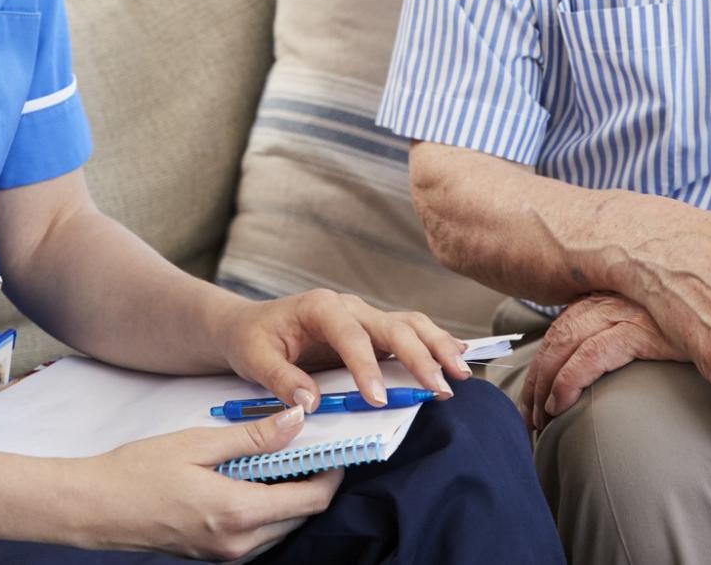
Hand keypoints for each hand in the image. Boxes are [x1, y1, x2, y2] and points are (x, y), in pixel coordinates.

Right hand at [74, 406, 345, 558]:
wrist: (95, 508)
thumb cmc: (138, 472)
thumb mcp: (198, 442)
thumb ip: (253, 436)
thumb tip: (297, 421)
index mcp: (239, 513)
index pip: (312, 500)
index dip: (332, 473)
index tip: (333, 446)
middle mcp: (239, 543)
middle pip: (302, 516)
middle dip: (313, 483)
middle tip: (308, 446)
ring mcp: (226, 555)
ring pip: (282, 528)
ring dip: (290, 496)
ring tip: (277, 459)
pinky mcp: (214, 556)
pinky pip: (259, 536)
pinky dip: (267, 509)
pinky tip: (251, 480)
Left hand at [216, 288, 470, 410]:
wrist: (250, 326)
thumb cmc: (252, 339)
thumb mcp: (255, 358)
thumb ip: (281, 379)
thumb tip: (309, 403)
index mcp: (321, 307)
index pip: (351, 335)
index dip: (367, 367)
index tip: (379, 399)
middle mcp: (350, 307)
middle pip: (394, 326)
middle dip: (420, 356)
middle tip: (440, 388)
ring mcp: (366, 318)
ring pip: (411, 324)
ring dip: (438, 347)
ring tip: (460, 374)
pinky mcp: (374, 333)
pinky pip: (410, 332)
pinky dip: (436, 343)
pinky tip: (460, 356)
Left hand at [521, 292, 682, 431]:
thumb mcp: (668, 321)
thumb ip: (638, 332)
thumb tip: (610, 364)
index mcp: (615, 292)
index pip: (563, 325)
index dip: (543, 362)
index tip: (535, 397)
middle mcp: (615, 296)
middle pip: (557, 336)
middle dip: (536, 378)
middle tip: (528, 417)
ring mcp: (628, 308)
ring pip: (564, 344)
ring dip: (544, 384)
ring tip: (539, 420)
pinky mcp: (645, 328)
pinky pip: (591, 355)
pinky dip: (568, 379)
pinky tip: (560, 404)